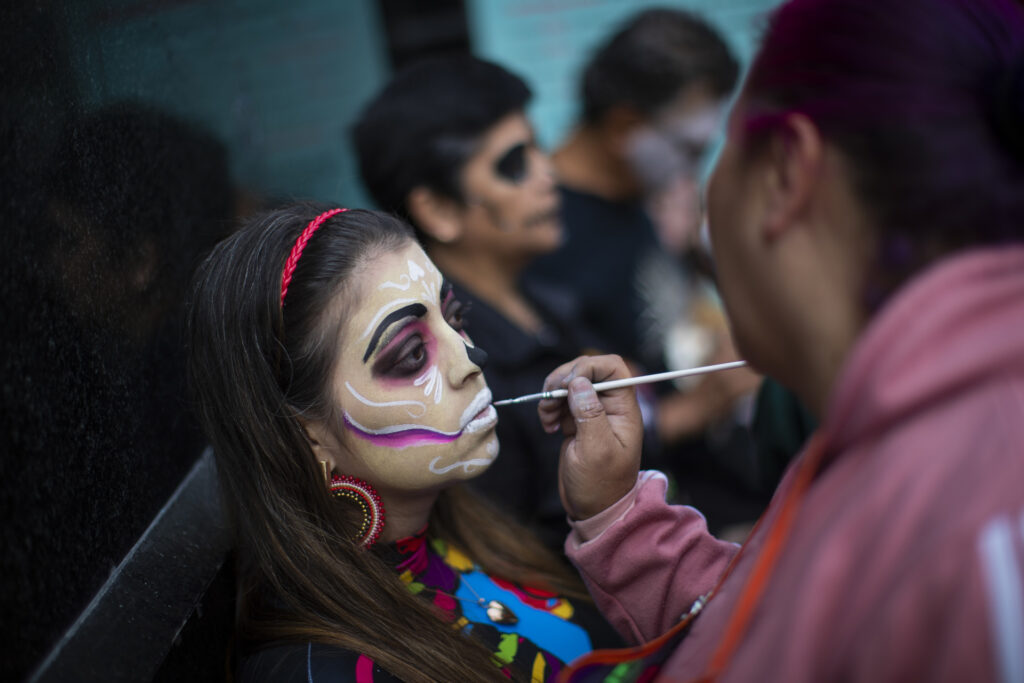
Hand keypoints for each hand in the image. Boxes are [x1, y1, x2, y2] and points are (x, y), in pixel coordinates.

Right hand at [539, 355, 643, 519]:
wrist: (593, 509)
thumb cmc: (600, 485)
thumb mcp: (595, 450)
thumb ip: (589, 414)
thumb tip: (579, 383)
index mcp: (623, 410)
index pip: (613, 367)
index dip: (589, 367)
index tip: (567, 384)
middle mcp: (610, 407)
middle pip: (587, 371)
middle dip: (564, 379)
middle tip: (549, 398)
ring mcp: (592, 413)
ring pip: (570, 384)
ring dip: (552, 394)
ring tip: (546, 417)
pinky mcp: (577, 422)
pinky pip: (561, 401)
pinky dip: (549, 408)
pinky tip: (548, 426)